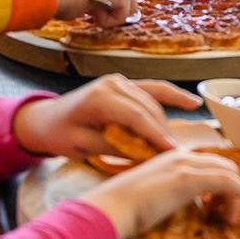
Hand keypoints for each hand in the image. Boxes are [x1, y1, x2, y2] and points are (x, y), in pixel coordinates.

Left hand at [12, 72, 199, 159]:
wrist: (45, 119)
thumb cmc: (59, 134)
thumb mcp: (83, 146)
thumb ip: (115, 147)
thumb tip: (147, 155)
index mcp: (99, 97)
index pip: (135, 116)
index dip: (155, 134)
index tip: (171, 151)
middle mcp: (113, 84)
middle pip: (148, 109)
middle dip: (162, 132)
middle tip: (174, 157)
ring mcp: (120, 81)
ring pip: (153, 102)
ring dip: (165, 123)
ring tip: (174, 146)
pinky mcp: (125, 84)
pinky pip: (154, 89)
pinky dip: (172, 96)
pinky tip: (193, 102)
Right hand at [81, 147, 239, 238]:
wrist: (109, 210)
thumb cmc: (123, 208)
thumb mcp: (153, 196)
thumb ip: (170, 193)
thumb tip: (185, 205)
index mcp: (171, 157)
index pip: (208, 164)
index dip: (219, 184)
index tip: (214, 208)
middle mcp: (180, 155)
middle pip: (223, 166)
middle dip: (231, 189)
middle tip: (225, 216)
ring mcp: (185, 165)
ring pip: (227, 173)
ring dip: (236, 196)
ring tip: (228, 219)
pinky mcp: (189, 178)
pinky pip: (227, 181)